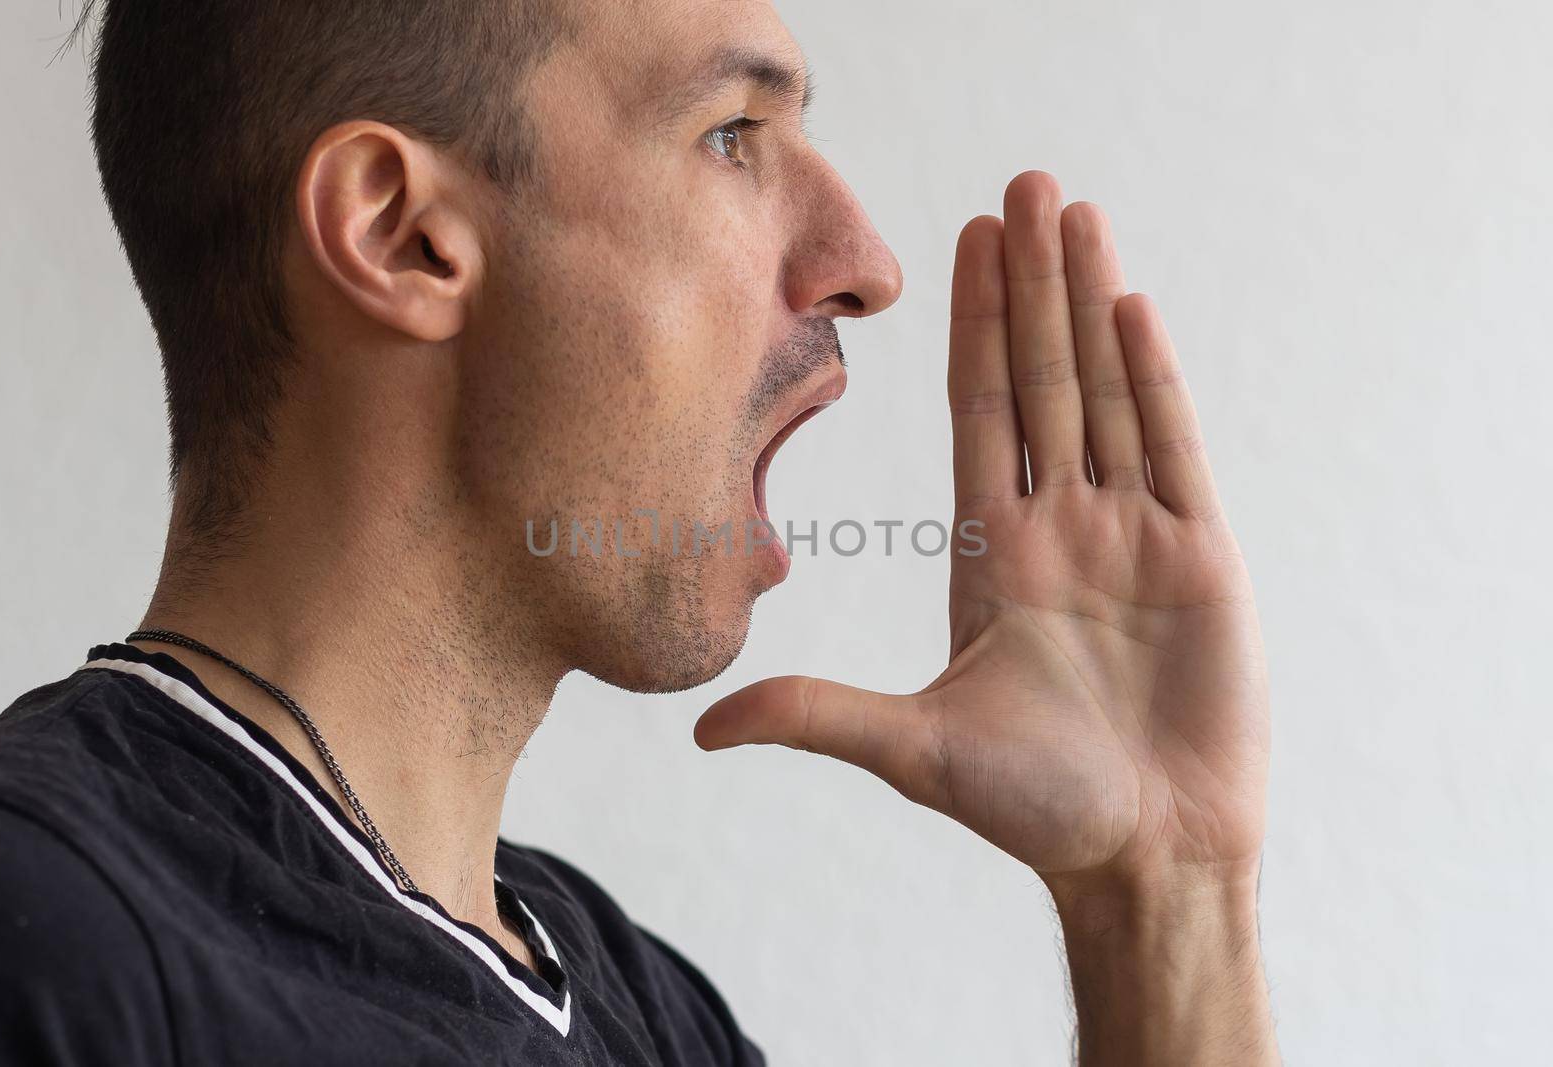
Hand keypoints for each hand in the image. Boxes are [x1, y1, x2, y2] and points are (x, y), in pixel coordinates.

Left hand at [696, 172, 1269, 890]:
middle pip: (1044, 378)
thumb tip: (701, 726)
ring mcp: (1132, 534)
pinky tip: (1130, 304)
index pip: (980, 412)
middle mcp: (1060, 526)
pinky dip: (1152, 377)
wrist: (1146, 855)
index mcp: (993, 552)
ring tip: (1076, 213)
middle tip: (1024, 184)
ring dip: (1090, 302)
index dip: (973, 326)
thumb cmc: (1036, 809)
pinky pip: (1172, 445)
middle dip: (1033, 283)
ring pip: (1106, 391)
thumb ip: (816, 715)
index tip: (962, 242)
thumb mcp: (914, 748)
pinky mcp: (1201, 555)